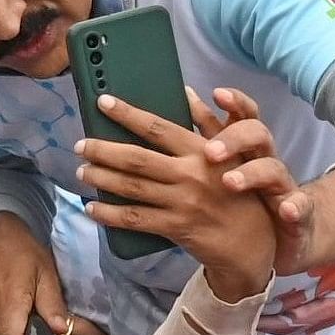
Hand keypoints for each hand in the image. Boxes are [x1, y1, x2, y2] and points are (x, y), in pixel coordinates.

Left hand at [78, 90, 278, 294]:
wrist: (253, 242)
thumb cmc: (240, 192)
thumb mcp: (232, 153)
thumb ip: (208, 123)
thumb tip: (187, 92)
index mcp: (202, 150)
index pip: (158, 128)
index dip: (128, 114)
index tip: (103, 102)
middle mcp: (190, 174)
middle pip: (137, 159)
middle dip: (103, 150)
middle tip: (80, 145)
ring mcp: (183, 203)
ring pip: (132, 188)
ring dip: (102, 178)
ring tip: (82, 171)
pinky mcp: (177, 227)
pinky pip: (136, 219)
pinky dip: (110, 214)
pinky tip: (92, 208)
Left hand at [190, 87, 324, 272]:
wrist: (284, 233)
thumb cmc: (251, 192)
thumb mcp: (230, 161)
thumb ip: (209, 131)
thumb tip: (184, 94)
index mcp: (249, 147)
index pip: (245, 115)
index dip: (235, 102)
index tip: (217, 93)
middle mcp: (266, 159)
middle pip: (258, 135)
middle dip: (235, 138)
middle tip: (210, 152)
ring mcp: (283, 185)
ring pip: (273, 169)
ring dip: (252, 173)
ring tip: (230, 182)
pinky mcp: (297, 212)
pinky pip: (300, 206)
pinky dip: (295, 207)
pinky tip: (287, 210)